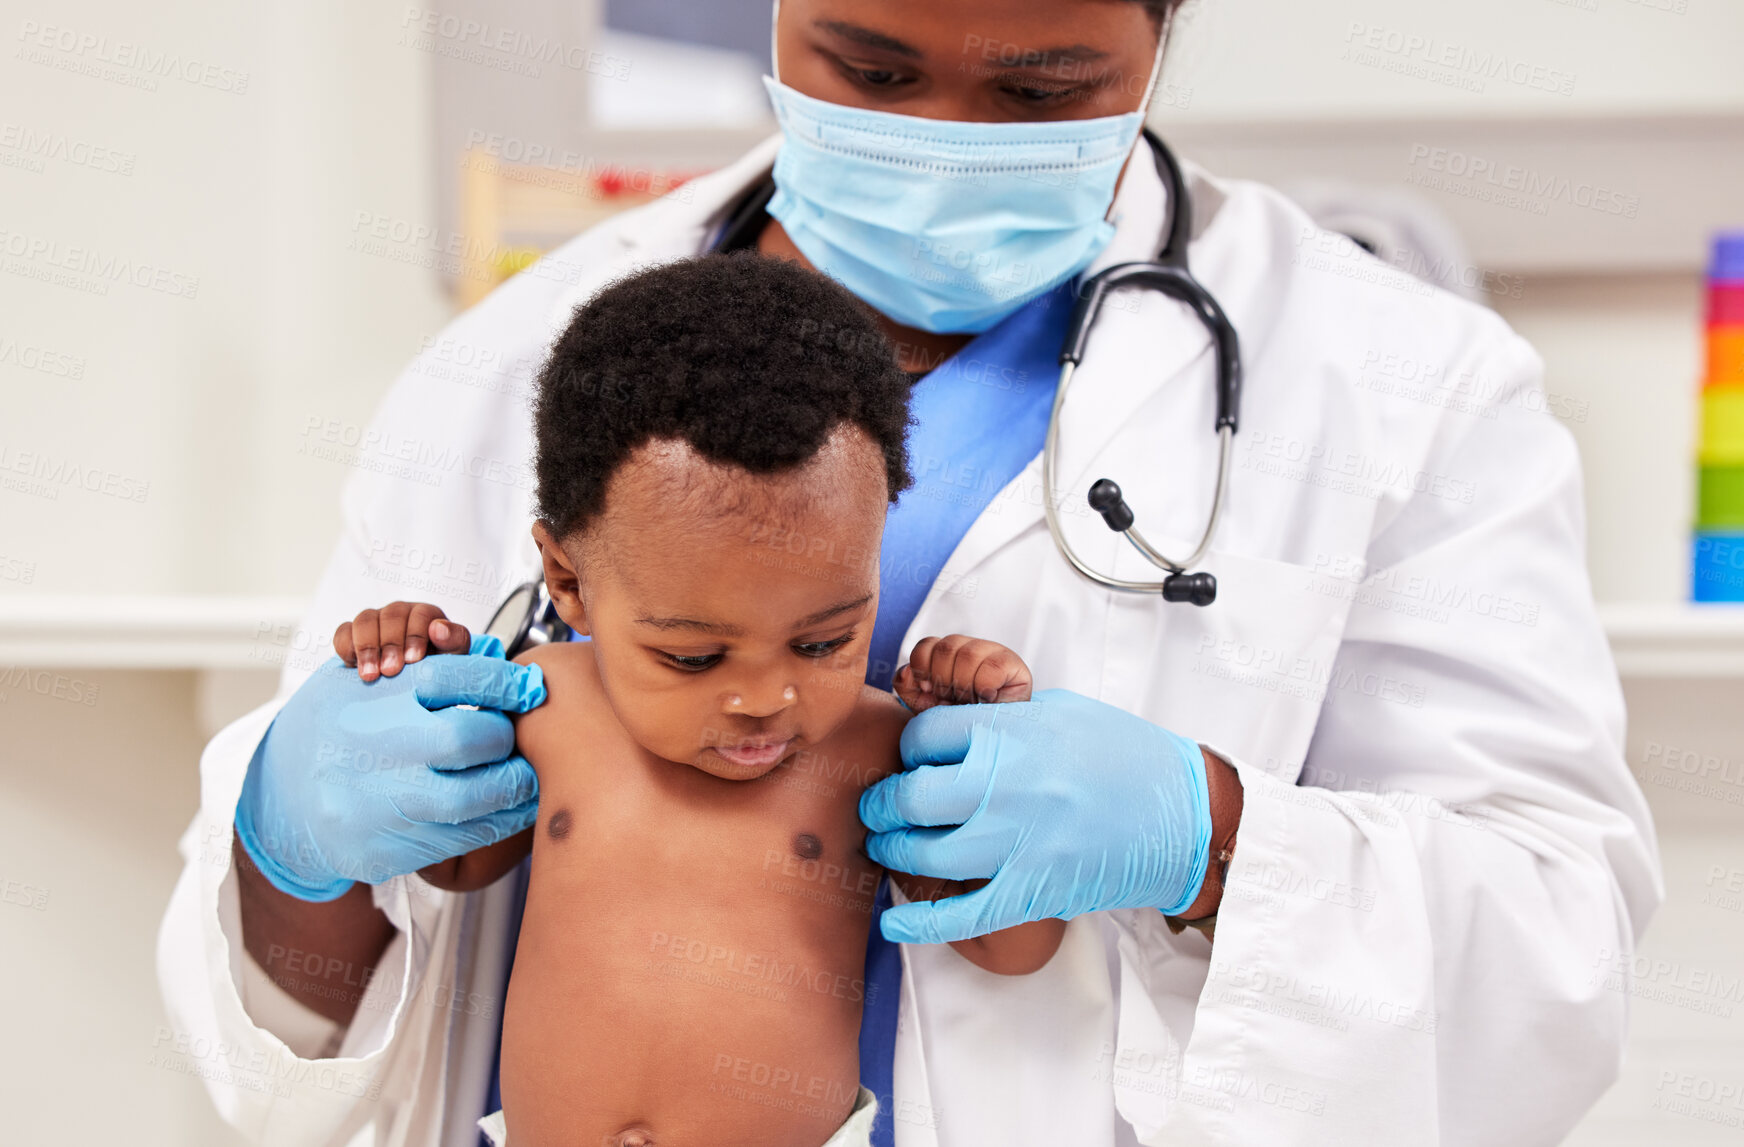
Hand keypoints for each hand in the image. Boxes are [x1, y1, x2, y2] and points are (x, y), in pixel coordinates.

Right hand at [235, 633, 546, 900]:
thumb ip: (432, 662)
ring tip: (526, 774)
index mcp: (372, 698)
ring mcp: (376, 804)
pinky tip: (508, 808)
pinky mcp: (383, 851)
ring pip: (472, 798)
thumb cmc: (342, 727)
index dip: (503, 680)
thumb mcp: (368, 680)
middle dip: (503, 736)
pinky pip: (460, 839)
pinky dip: (497, 822)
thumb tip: (498, 650)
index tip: (530, 686)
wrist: (282, 798)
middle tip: (514, 736)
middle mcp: (372, 749)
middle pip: (467, 738)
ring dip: (514, 785)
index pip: (451, 676)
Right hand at [334, 601, 469, 681]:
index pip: (420, 615)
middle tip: (391, 671)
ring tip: (371, 675)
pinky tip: (353, 666)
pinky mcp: (353, 635)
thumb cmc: (437, 669)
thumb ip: (454, 641)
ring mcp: (375, 621)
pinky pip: (343, 632)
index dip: (415, 635)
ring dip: (366, 647)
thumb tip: (438, 628)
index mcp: (427, 615)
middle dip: (390, 644)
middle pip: (391, 616)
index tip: (413, 660)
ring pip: (365, 620)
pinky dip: (346, 647)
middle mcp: (400, 613)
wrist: (414, 687)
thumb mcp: (454, 658)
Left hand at [860, 689, 1211, 943]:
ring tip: (888, 848)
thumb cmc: (1126, 756)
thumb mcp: (1061, 712)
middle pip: (912, 795)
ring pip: (925, 854)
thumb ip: (1002, 720)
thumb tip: (951, 733)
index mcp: (1013, 731)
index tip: (912, 762)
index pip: (924, 737)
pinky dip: (919, 925)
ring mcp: (1019, 840)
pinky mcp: (1034, 890)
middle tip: (878, 810)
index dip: (908, 750)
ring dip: (894, 853)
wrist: (1185, 815)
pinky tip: (892, 923)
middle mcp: (1008, 783)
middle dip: (883, 804)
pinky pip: (963, 915)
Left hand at [893, 635, 1031, 712]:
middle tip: (954, 700)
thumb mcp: (924, 707)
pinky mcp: (1014, 666)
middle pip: (946, 648)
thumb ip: (908, 687)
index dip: (923, 668)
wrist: (989, 743)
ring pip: (968, 655)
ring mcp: (994, 653)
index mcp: (947, 653)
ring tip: (971, 702)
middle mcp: (969, 647)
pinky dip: (984, 687)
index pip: (926, 645)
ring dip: (964, 686)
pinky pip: (992, 666)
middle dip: (944, 681)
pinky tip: (987, 700)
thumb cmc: (956, 723)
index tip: (930, 691)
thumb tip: (907, 670)